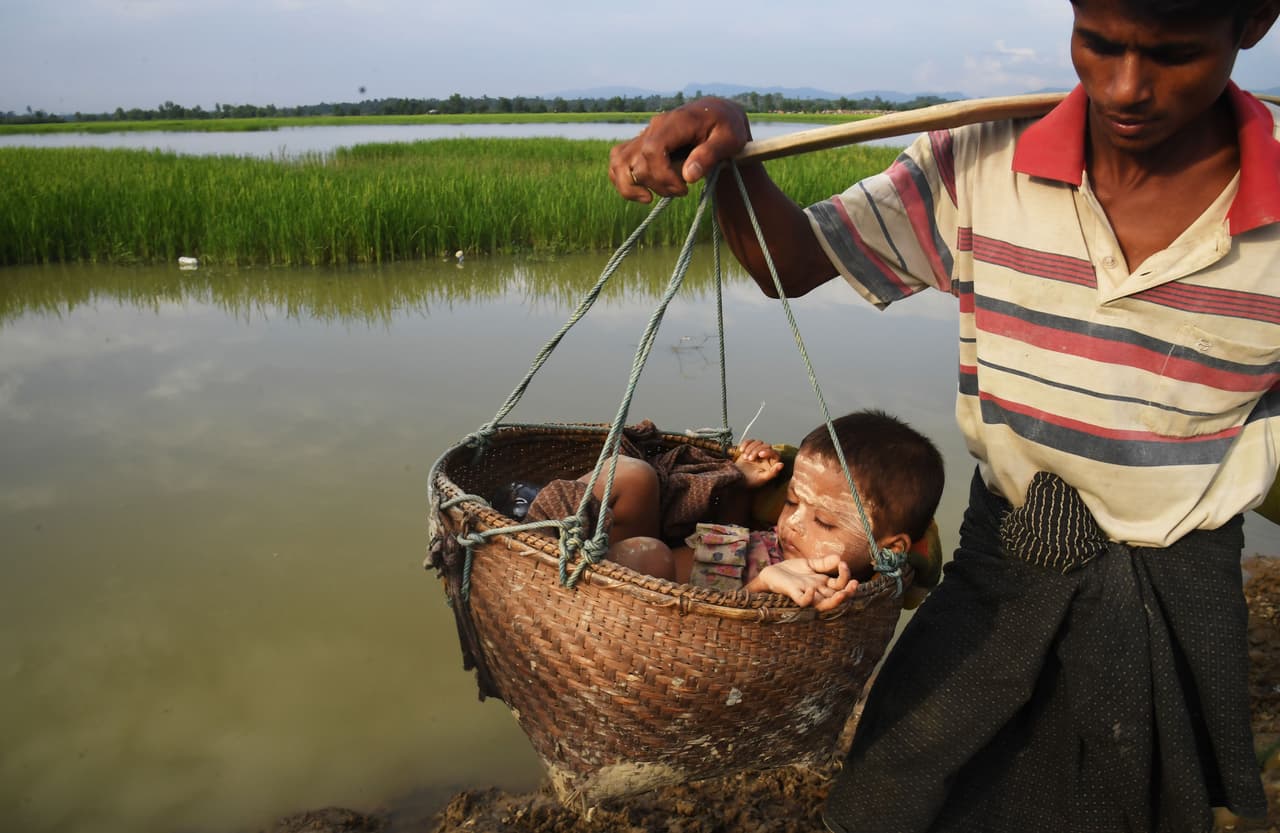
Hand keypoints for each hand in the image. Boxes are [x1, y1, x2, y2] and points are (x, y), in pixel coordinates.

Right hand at [608, 97, 751, 202]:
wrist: (717, 114)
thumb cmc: (727, 127)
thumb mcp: (730, 139)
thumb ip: (710, 154)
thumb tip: (688, 176)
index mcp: (676, 122)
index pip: (652, 150)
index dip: (663, 176)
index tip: (684, 189)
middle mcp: (654, 126)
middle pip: (638, 162)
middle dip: (658, 185)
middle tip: (682, 191)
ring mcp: (644, 134)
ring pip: (619, 161)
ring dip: (631, 186)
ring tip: (651, 197)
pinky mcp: (640, 143)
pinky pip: (618, 160)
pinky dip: (621, 179)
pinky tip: (641, 192)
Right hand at [733, 438, 784, 487]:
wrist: (737, 479)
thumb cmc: (751, 481)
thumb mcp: (762, 478)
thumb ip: (773, 472)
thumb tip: (781, 464)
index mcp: (772, 463)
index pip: (775, 453)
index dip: (768, 452)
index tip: (760, 454)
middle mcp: (767, 456)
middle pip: (766, 446)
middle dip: (756, 451)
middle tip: (749, 459)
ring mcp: (758, 451)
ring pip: (758, 442)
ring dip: (750, 448)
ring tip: (745, 458)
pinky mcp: (750, 448)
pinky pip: (750, 441)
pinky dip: (745, 444)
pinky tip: (741, 451)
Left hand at [748, 554, 857, 611]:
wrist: (771, 572)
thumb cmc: (791, 571)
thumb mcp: (810, 564)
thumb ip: (824, 563)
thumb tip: (840, 558)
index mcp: (823, 584)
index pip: (840, 585)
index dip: (845, 576)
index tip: (844, 564)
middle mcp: (817, 592)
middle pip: (836, 598)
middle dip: (847, 592)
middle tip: (854, 583)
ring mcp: (806, 594)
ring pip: (823, 605)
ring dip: (835, 601)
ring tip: (842, 593)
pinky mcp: (793, 594)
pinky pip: (803, 601)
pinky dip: (808, 598)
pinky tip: (811, 589)